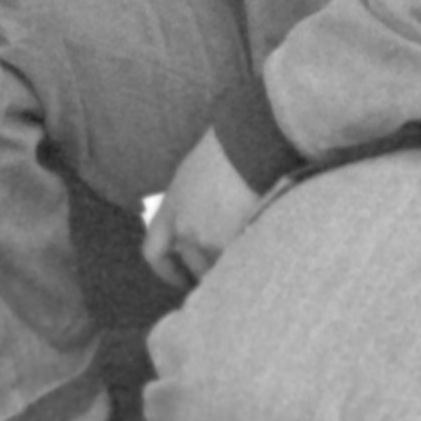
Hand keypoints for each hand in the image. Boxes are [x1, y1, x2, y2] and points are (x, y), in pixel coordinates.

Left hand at [143, 131, 263, 286]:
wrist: (253, 142)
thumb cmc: (229, 146)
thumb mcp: (196, 172)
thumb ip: (192, 202)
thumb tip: (202, 219)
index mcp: (173, 205)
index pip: (154, 251)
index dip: (166, 271)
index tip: (180, 279)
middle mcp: (187, 226)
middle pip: (192, 266)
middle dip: (208, 271)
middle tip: (228, 270)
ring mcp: (212, 238)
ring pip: (220, 269)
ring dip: (232, 267)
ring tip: (253, 257)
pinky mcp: (239, 243)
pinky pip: (242, 263)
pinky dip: (252, 262)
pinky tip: (267, 253)